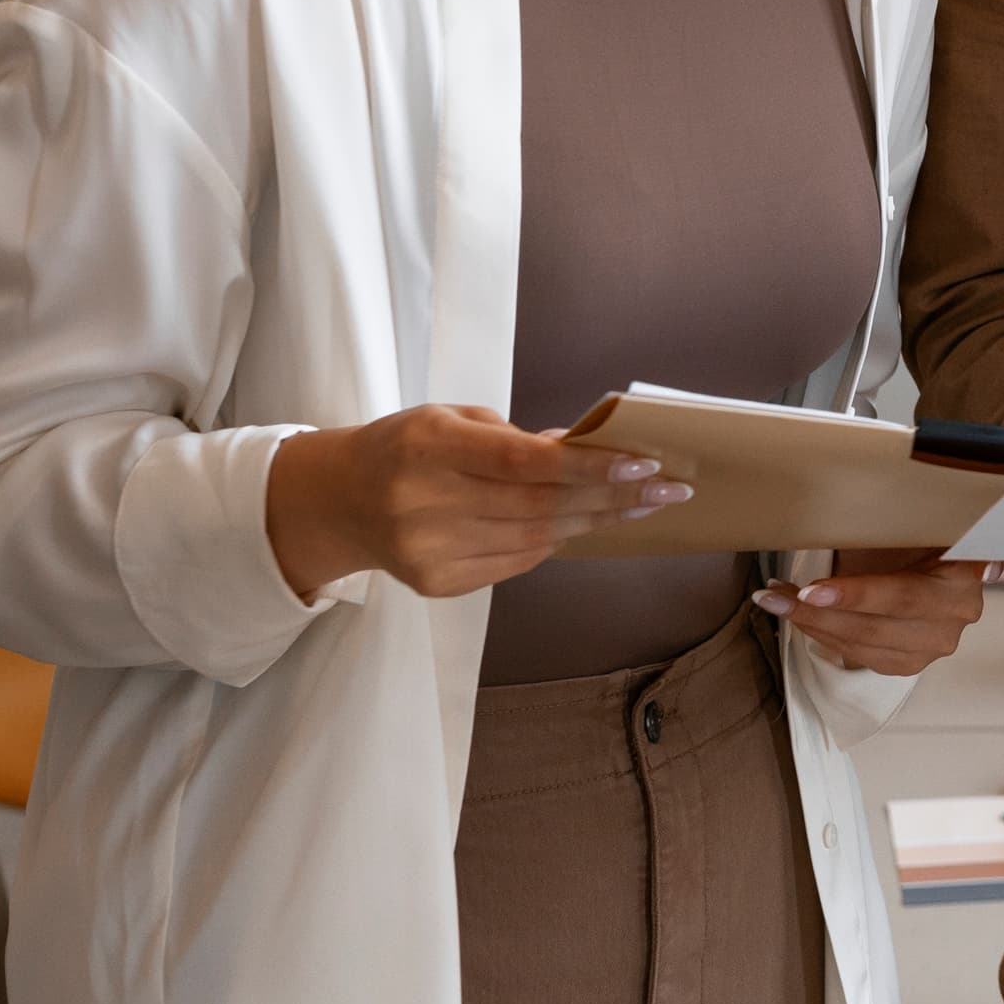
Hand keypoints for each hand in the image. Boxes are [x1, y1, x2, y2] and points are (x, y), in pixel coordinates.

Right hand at [263, 404, 686, 601]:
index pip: (525, 462)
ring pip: (536, 539)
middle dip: (614, 497)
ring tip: (640, 506)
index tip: (645, 464)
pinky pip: (515, 562)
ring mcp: (428, 550)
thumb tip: (586, 450)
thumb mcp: (450, 419)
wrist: (335, 501)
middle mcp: (424, 503)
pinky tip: (584, 525)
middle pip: (540, 506)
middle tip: (669, 488)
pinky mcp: (435, 584)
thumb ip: (514, 438)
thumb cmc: (405, 447)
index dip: (590, 466)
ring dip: (596, 521)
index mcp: (429, 447)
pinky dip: (554, 542)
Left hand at [755, 548, 990, 676]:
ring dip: (812, 625)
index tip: (809, 592)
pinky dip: (824, 635)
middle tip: (774, 596)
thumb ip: (887, 535)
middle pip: (874, 628)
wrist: (947, 567)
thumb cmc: (924, 540)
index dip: (855, 596)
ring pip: (861, 646)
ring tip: (775, 601)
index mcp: (961, 582)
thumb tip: (826, 531)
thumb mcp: (913, 528)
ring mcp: (931, 649)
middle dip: (816, 614)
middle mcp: (951, 623)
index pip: (902, 596)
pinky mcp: (909, 663)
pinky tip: (800, 616)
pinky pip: (858, 655)